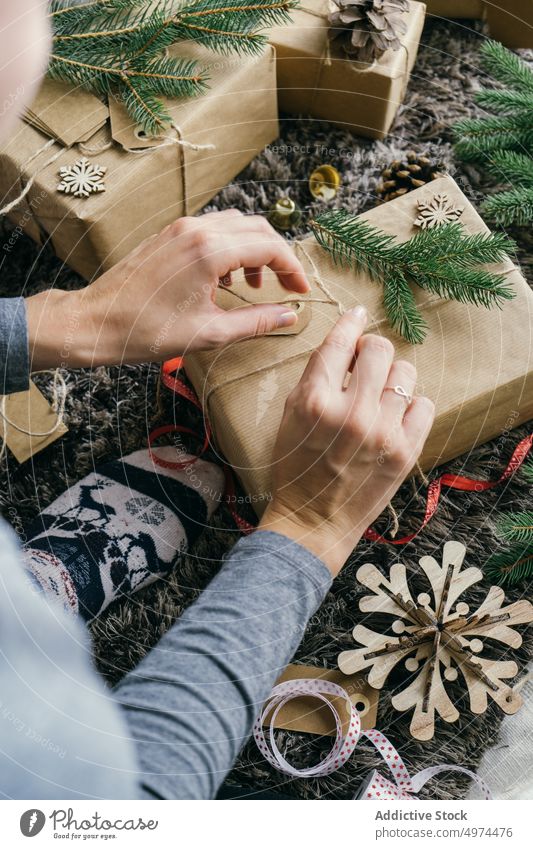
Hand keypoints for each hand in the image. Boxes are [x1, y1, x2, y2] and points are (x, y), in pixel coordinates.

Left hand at [25, 210, 309, 370]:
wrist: (97, 321)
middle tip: (286, 286)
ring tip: (254, 284)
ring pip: (235, 225)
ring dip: (254, 250)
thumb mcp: (209, 333)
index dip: (293, 268)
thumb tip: (289, 315)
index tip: (300, 291)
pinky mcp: (169, 234)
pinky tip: (225, 278)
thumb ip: (256, 322)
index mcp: (210, 252)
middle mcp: (197, 230)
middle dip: (278, 256)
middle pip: (257, 228)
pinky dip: (231, 247)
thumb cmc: (147, 331)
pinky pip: (213, 229)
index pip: (270, 246)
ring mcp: (181, 228)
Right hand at [260, 307, 434, 575]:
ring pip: (406, 373)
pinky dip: (411, 406)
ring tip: (380, 395)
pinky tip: (394, 417)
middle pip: (379, 349)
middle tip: (366, 364)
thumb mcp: (290, 417)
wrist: (312, 521)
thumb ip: (315, 378)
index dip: (351, 322)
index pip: (339, 343)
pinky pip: (424, 405)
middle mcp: (351, 412)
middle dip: (372, 351)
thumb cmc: (295, 469)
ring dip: (392, 378)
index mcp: (314, 400)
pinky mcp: (405, 451)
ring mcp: (382, 432)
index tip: (358, 315)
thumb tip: (346, 343)